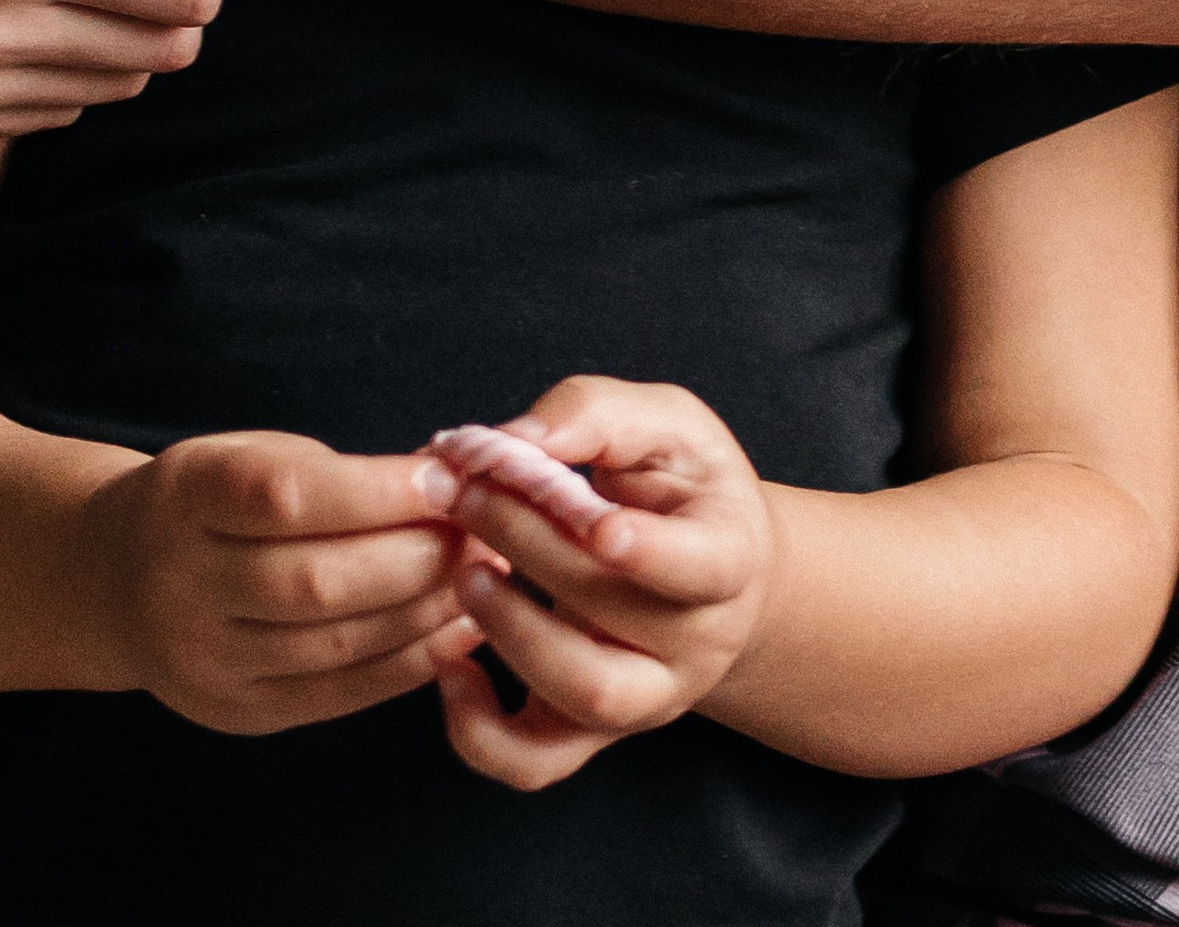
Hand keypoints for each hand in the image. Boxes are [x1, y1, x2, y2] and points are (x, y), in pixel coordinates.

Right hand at [82, 433, 474, 733]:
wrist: (112, 581)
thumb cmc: (209, 501)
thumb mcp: (249, 456)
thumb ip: (333, 473)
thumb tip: (449, 479)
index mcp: (186, 499)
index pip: (284, 499)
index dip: (374, 492)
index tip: (447, 476)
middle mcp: (183, 586)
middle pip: (313, 581)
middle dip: (416, 555)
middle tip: (486, 529)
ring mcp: (206, 661)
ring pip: (332, 643)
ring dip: (425, 610)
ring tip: (487, 577)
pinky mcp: (238, 713)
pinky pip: (337, 694)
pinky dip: (407, 664)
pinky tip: (458, 632)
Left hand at [432, 382, 774, 791]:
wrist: (709, 570)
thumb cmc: (683, 485)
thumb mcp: (665, 423)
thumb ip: (594, 415)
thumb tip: (512, 442)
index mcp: (730, 554)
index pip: (703, 567)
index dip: (651, 553)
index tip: (598, 527)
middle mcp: (697, 640)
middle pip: (618, 614)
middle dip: (532, 547)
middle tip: (469, 492)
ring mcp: (646, 697)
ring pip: (584, 698)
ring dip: (511, 632)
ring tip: (466, 571)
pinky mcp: (591, 734)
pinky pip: (534, 763)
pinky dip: (476, 730)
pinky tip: (448, 660)